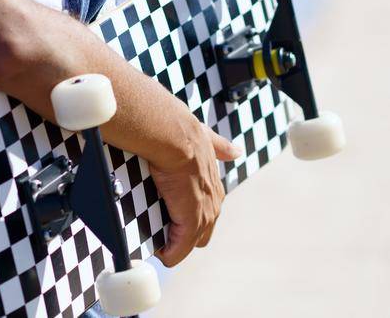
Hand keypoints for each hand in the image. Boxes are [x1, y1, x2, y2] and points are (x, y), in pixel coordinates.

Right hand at [148, 121, 239, 264]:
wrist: (176, 137)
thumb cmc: (184, 135)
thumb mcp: (208, 140)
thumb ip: (220, 147)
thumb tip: (236, 152)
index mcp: (214, 188)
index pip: (204, 214)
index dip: (185, 216)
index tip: (166, 212)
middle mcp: (214, 205)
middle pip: (200, 234)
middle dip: (181, 235)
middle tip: (159, 225)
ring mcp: (204, 216)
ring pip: (188, 244)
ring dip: (172, 244)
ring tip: (154, 237)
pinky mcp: (192, 224)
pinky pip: (178, 251)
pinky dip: (167, 253)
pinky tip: (155, 247)